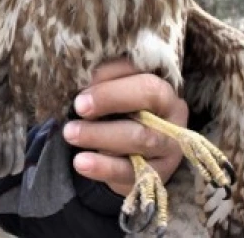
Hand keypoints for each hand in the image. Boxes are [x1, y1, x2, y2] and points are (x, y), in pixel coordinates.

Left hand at [63, 59, 187, 196]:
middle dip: (110, 98)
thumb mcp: (110, 96)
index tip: (83, 85)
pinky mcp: (159, 174)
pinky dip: (104, 167)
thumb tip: (81, 79)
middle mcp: (173, 113)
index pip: (142, 70)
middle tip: (78, 107)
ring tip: (70, 134)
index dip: (113, 76)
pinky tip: (81, 162)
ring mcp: (170, 146)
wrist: (126, 159)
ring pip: (142, 137)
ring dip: (101, 134)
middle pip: (150, 96)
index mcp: (161, 86)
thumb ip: (102, 85)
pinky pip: (133, 171)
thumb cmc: (116, 117)